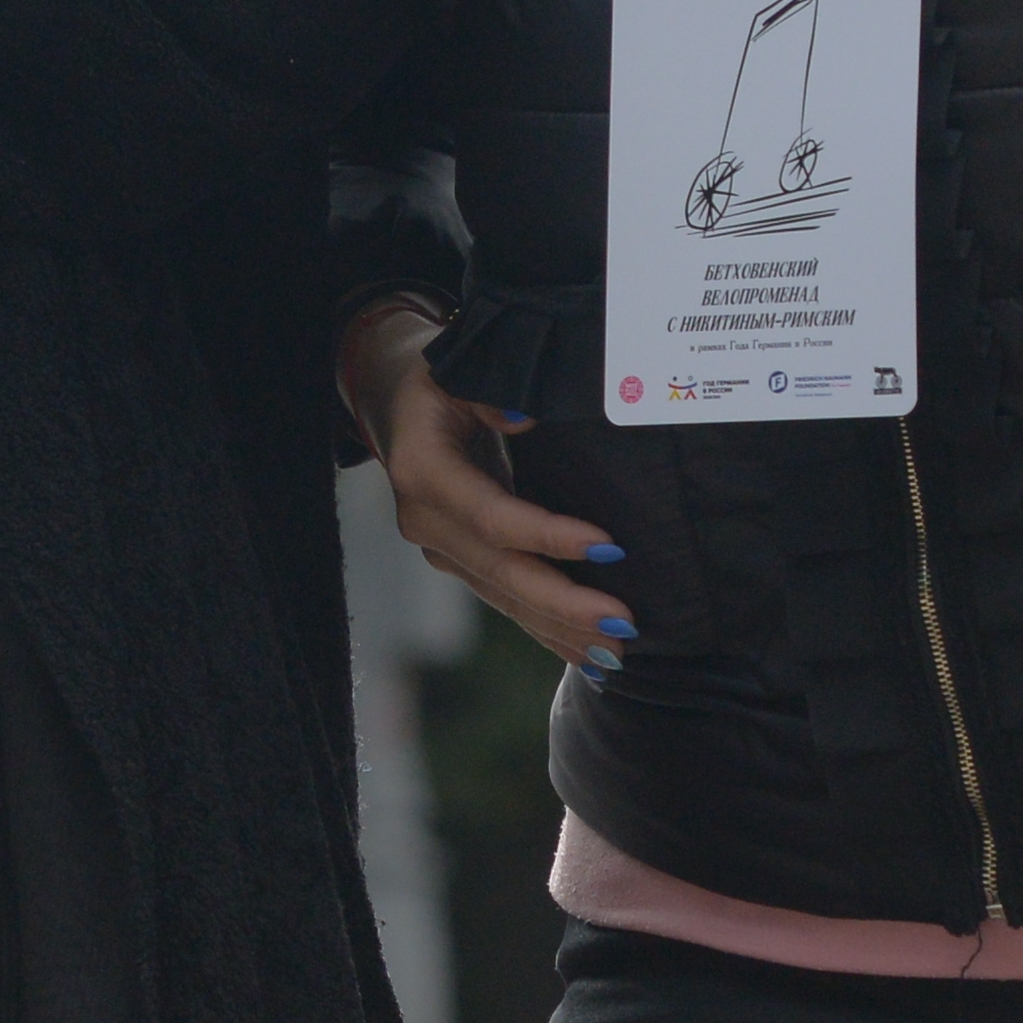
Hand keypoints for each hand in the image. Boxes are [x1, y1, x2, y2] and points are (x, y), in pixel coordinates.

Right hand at [340, 302, 636, 679]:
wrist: (399, 403)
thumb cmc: (442, 380)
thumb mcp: (459, 367)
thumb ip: (489, 387)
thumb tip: (521, 413)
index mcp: (422, 470)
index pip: (491, 516)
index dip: (547, 535)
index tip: (608, 546)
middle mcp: (425, 520)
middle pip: (500, 572)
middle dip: (563, 603)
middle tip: (622, 623)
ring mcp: (441, 548)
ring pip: (505, 598)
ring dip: (561, 629)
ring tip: (616, 653)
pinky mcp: (461, 563)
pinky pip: (506, 602)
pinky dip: (546, 630)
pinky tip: (586, 656)